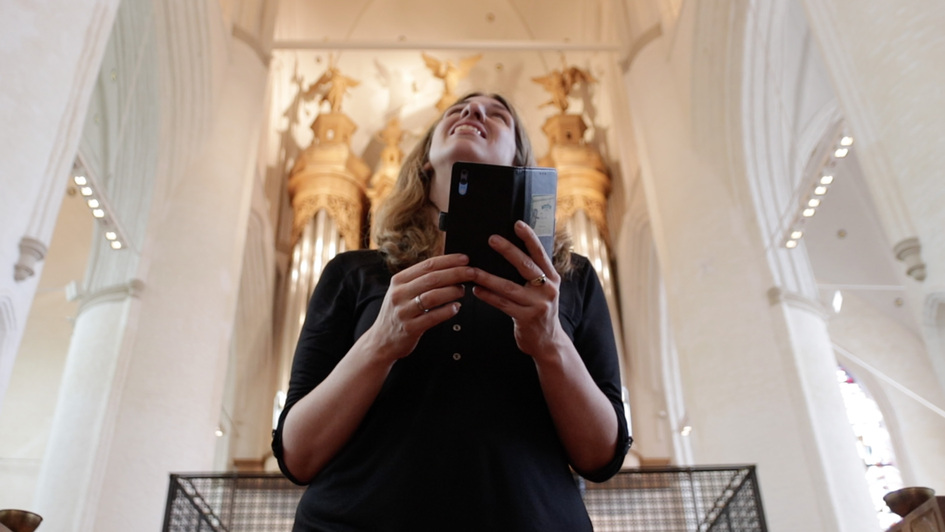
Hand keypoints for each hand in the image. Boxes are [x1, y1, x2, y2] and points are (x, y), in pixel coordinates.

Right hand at [366, 253, 474, 361]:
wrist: (382, 340)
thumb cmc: (398, 313)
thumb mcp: (403, 291)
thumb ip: (421, 279)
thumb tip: (449, 266)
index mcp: (399, 280)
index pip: (427, 265)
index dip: (448, 260)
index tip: (464, 259)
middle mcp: (399, 294)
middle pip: (432, 279)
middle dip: (456, 274)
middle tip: (471, 272)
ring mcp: (403, 311)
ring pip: (433, 296)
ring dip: (452, 291)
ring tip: (463, 290)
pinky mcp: (410, 328)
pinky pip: (432, 317)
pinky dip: (447, 311)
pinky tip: (456, 308)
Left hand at [471, 221, 563, 356]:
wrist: (548, 341)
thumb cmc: (540, 310)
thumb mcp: (543, 289)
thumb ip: (533, 273)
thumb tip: (510, 251)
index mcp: (552, 277)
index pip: (540, 253)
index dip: (529, 237)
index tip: (517, 224)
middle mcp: (547, 289)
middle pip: (525, 266)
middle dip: (508, 251)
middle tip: (491, 239)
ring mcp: (538, 304)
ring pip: (509, 287)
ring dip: (488, 277)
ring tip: (472, 270)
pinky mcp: (527, 318)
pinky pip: (503, 304)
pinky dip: (488, 296)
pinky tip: (476, 289)